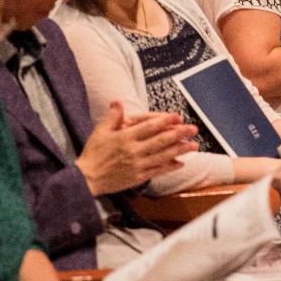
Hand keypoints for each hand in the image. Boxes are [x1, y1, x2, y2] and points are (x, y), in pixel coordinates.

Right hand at [75, 102, 197, 194]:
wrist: (86, 179)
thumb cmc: (93, 153)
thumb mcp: (100, 131)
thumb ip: (112, 116)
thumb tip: (118, 101)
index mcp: (125, 137)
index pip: (149, 127)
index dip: (165, 121)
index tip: (178, 117)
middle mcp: (134, 151)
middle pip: (160, 141)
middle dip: (179, 134)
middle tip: (193, 129)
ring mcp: (137, 165)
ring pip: (162, 156)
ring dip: (180, 150)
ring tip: (194, 145)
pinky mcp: (138, 177)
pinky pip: (157, 171)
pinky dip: (170, 166)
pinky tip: (181, 162)